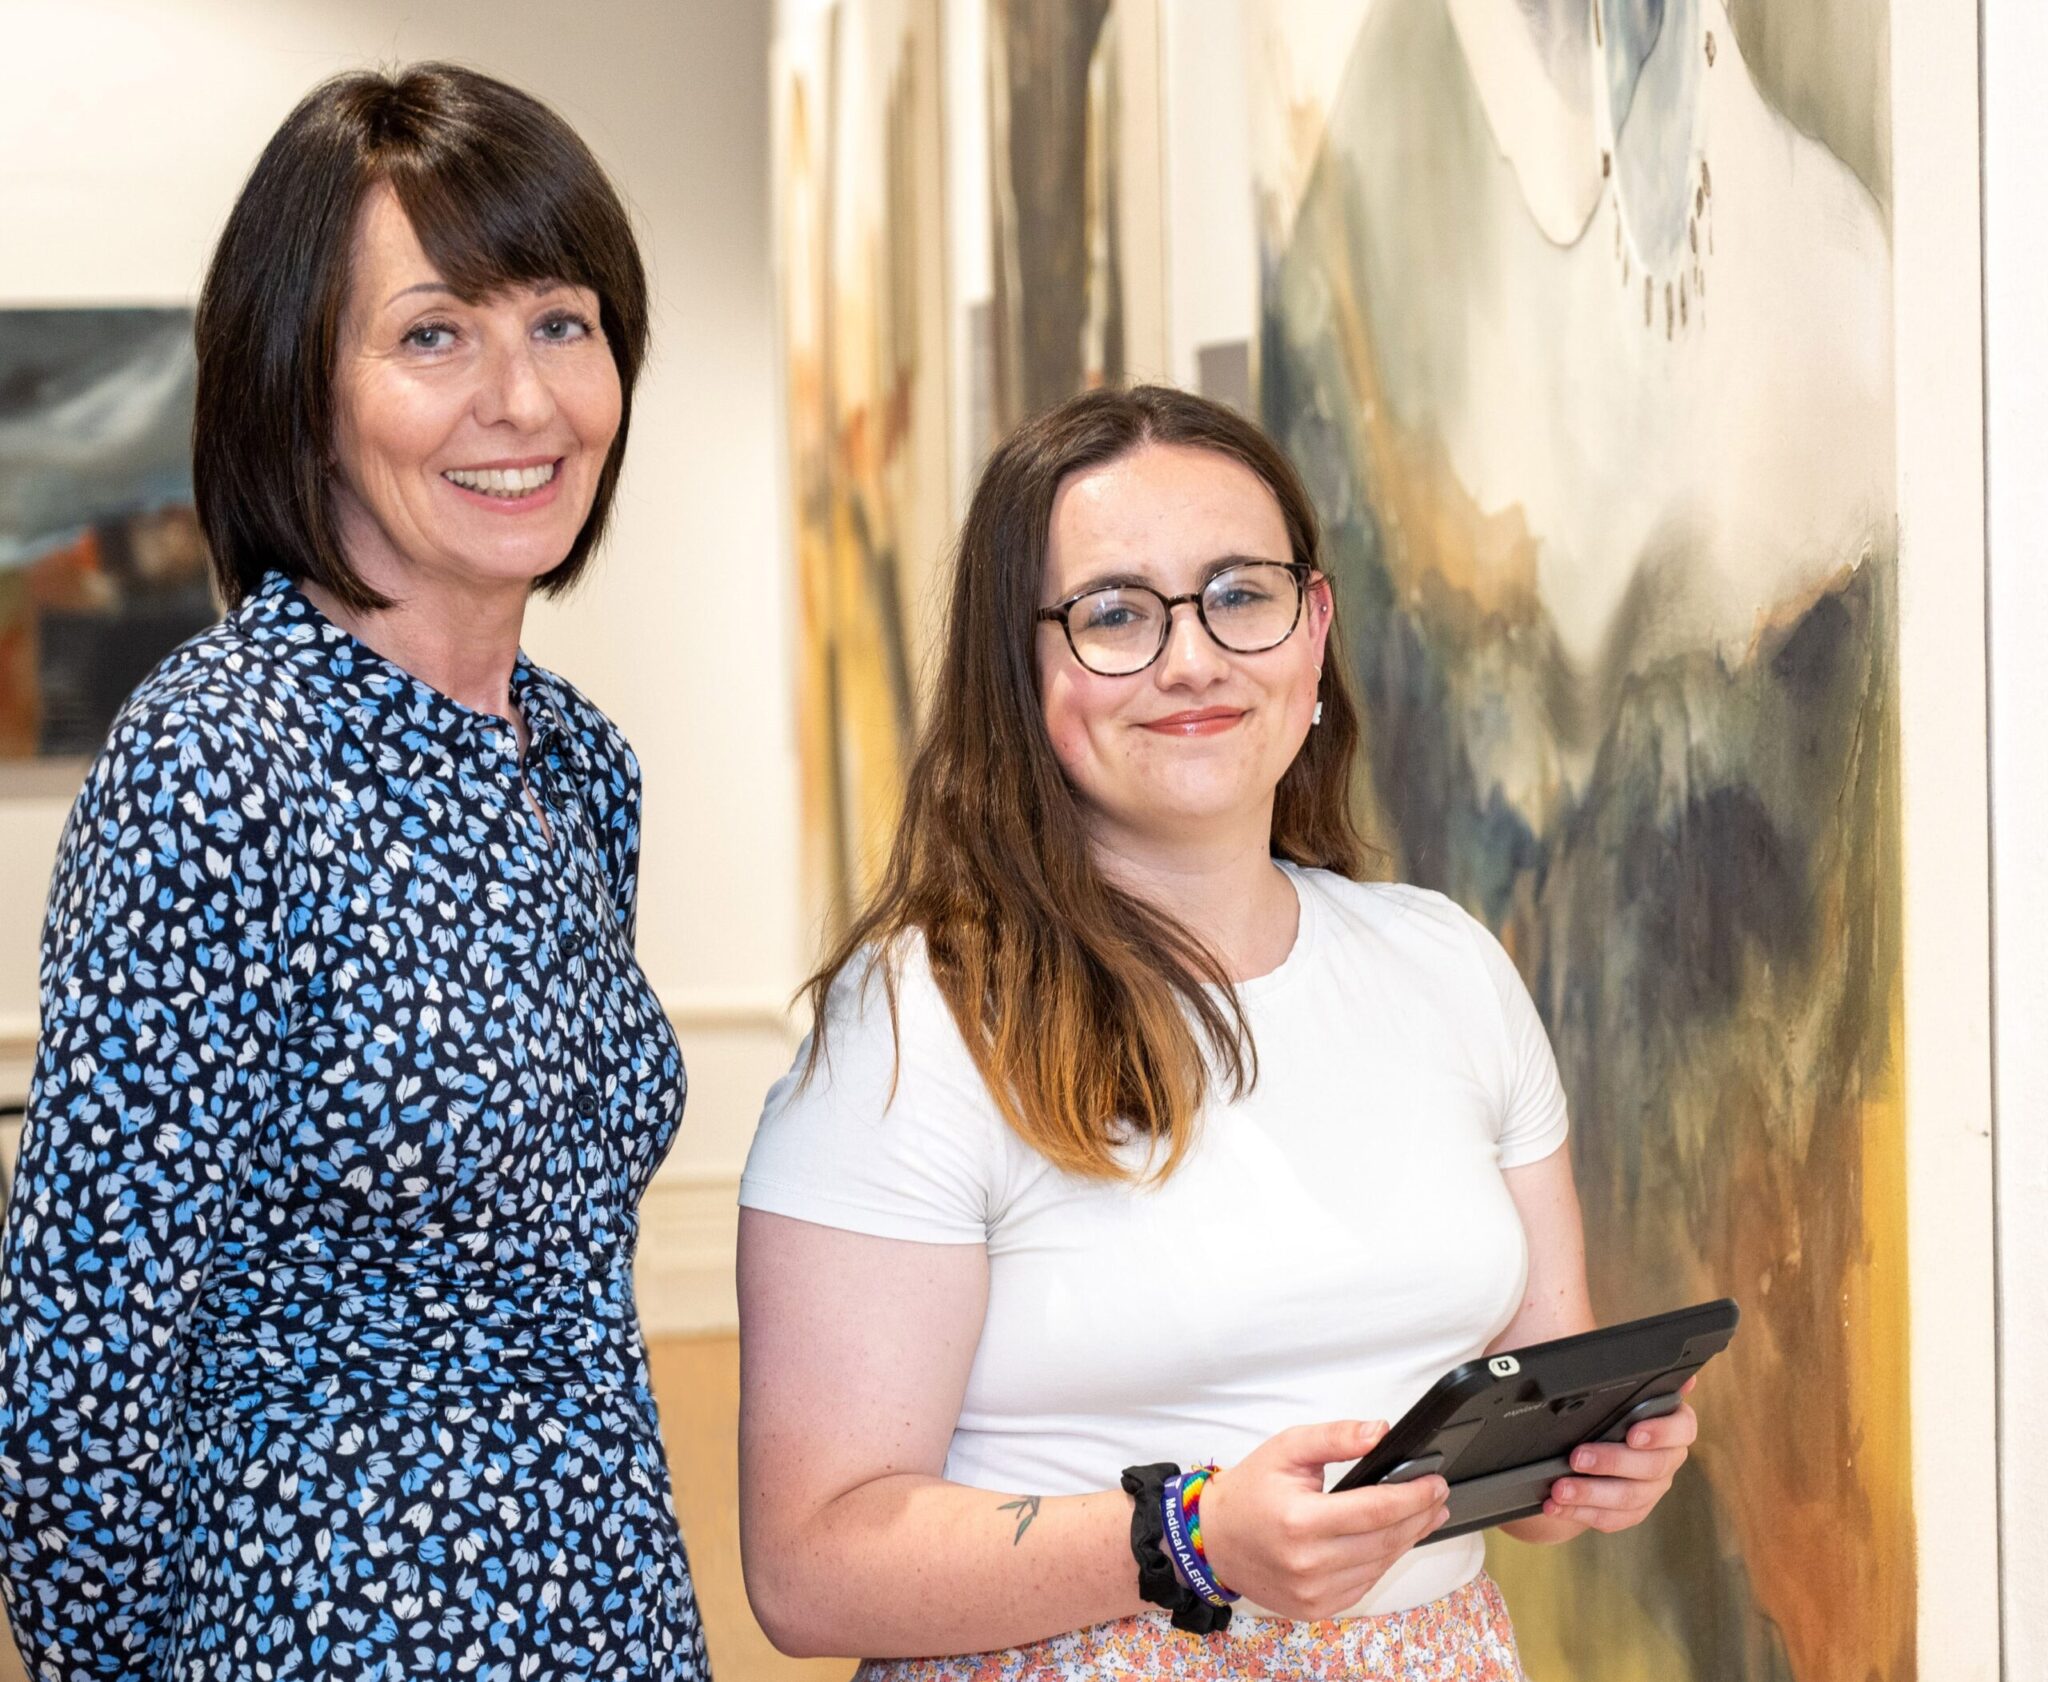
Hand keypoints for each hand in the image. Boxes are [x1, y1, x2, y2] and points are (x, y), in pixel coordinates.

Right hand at [1193, 1420, 1449, 1620]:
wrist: (1214, 1539)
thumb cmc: (1251, 1491)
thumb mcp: (1288, 1448)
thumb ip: (1336, 1437)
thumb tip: (1380, 1432)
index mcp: (1300, 1520)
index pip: (1376, 1510)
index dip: (1413, 1496)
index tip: (1435, 1483)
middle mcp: (1308, 1563)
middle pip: (1385, 1540)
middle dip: (1419, 1516)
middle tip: (1438, 1498)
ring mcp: (1313, 1592)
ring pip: (1379, 1565)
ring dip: (1406, 1539)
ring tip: (1423, 1516)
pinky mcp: (1316, 1608)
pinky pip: (1364, 1584)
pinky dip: (1382, 1561)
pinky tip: (1391, 1540)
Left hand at [1542, 1378, 1699, 1532]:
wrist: (1587, 1437)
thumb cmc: (1600, 1404)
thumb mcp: (1606, 1386)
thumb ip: (1620, 1376)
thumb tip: (1638, 1360)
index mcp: (1672, 1422)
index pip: (1682, 1428)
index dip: (1660, 1431)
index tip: (1633, 1432)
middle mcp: (1668, 1456)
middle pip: (1651, 1466)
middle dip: (1611, 1462)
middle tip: (1576, 1456)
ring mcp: (1652, 1487)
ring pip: (1629, 1497)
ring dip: (1590, 1493)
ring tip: (1559, 1488)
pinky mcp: (1632, 1510)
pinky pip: (1612, 1518)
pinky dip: (1581, 1513)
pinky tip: (1556, 1505)